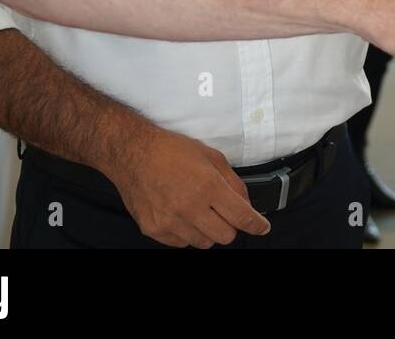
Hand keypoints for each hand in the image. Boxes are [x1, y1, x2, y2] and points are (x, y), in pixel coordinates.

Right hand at [105, 127, 269, 247]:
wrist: (132, 153)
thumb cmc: (171, 151)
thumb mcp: (211, 157)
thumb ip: (233, 182)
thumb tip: (247, 203)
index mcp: (207, 187)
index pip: (241, 216)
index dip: (256, 224)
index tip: (262, 227)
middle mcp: (189, 207)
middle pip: (225, 236)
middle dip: (230, 226)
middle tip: (223, 212)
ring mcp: (170, 221)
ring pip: (204, 243)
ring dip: (208, 231)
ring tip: (198, 210)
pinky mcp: (154, 229)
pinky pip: (181, 244)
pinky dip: (187, 234)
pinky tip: (182, 215)